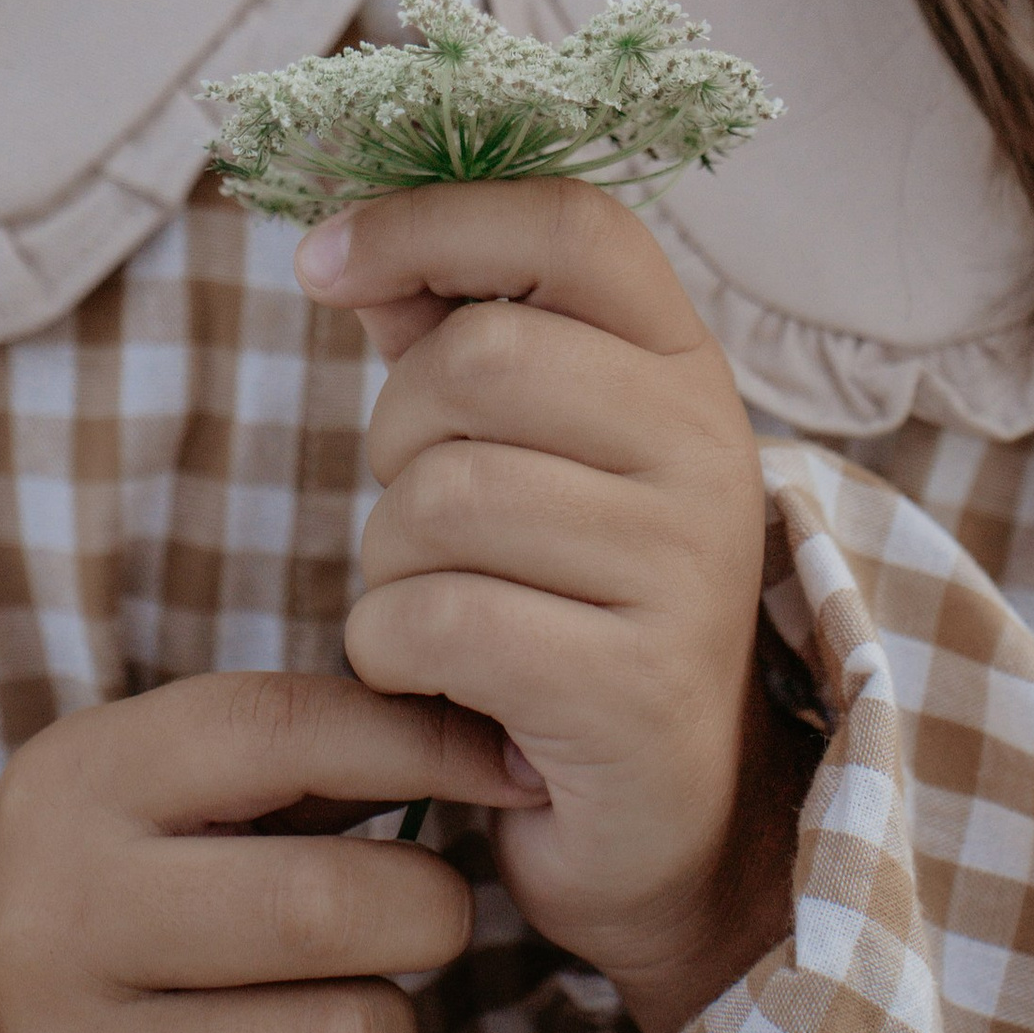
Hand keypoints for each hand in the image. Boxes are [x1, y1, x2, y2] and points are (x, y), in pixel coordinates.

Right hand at [0, 669, 542, 1032]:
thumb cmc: (144, 888)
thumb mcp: (183, 782)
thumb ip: (323, 744)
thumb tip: (509, 747)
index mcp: (75, 783)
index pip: (279, 731)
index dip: (420, 742)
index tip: (505, 767)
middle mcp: (49, 923)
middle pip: (323, 909)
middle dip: (425, 909)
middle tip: (422, 915)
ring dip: (389, 1028)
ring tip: (342, 1010)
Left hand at [295, 181, 808, 1032]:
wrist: (666, 813)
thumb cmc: (565, 598)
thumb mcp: (525, 445)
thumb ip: (449, 330)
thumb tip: (345, 247)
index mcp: (682, 364)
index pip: (571, 223)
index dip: (433, 219)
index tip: (326, 261)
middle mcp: (707, 450)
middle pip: (478, 360)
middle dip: (393, 436)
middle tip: (418, 511)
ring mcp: (684, 570)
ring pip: (442, 497)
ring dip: (386, 560)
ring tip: (434, 604)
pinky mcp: (633, 689)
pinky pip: (437, 621)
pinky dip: (388, 651)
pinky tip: (429, 679)